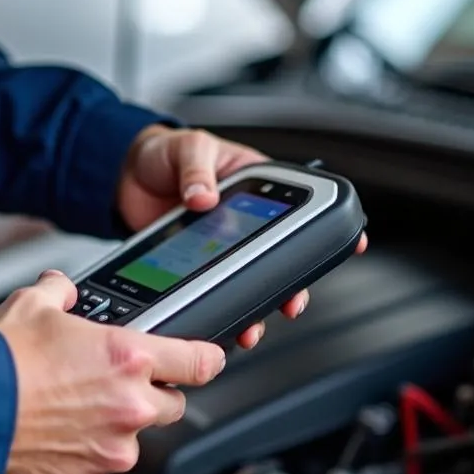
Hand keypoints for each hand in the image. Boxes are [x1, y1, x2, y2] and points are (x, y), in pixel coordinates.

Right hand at [0, 270, 224, 473]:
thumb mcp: (34, 304)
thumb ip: (60, 292)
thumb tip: (63, 289)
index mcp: (129, 358)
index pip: (201, 362)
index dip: (208, 359)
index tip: (208, 359)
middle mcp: (130, 407)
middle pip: (173, 406)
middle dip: (152, 395)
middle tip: (114, 383)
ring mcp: (110, 450)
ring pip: (134, 440)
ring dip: (115, 427)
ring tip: (72, 411)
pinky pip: (99, 469)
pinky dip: (85, 456)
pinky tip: (56, 437)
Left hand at [117, 126, 367, 347]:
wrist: (124, 176)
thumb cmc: (164, 153)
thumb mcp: (187, 148)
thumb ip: (198, 170)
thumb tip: (204, 196)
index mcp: (253, 185)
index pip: (298, 207)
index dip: (325, 226)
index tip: (350, 242)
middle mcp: (244, 220)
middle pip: (280, 258)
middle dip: (292, 286)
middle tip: (292, 303)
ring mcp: (222, 246)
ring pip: (251, 282)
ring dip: (257, 306)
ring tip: (253, 325)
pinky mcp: (197, 265)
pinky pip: (216, 290)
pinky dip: (223, 308)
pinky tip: (222, 321)